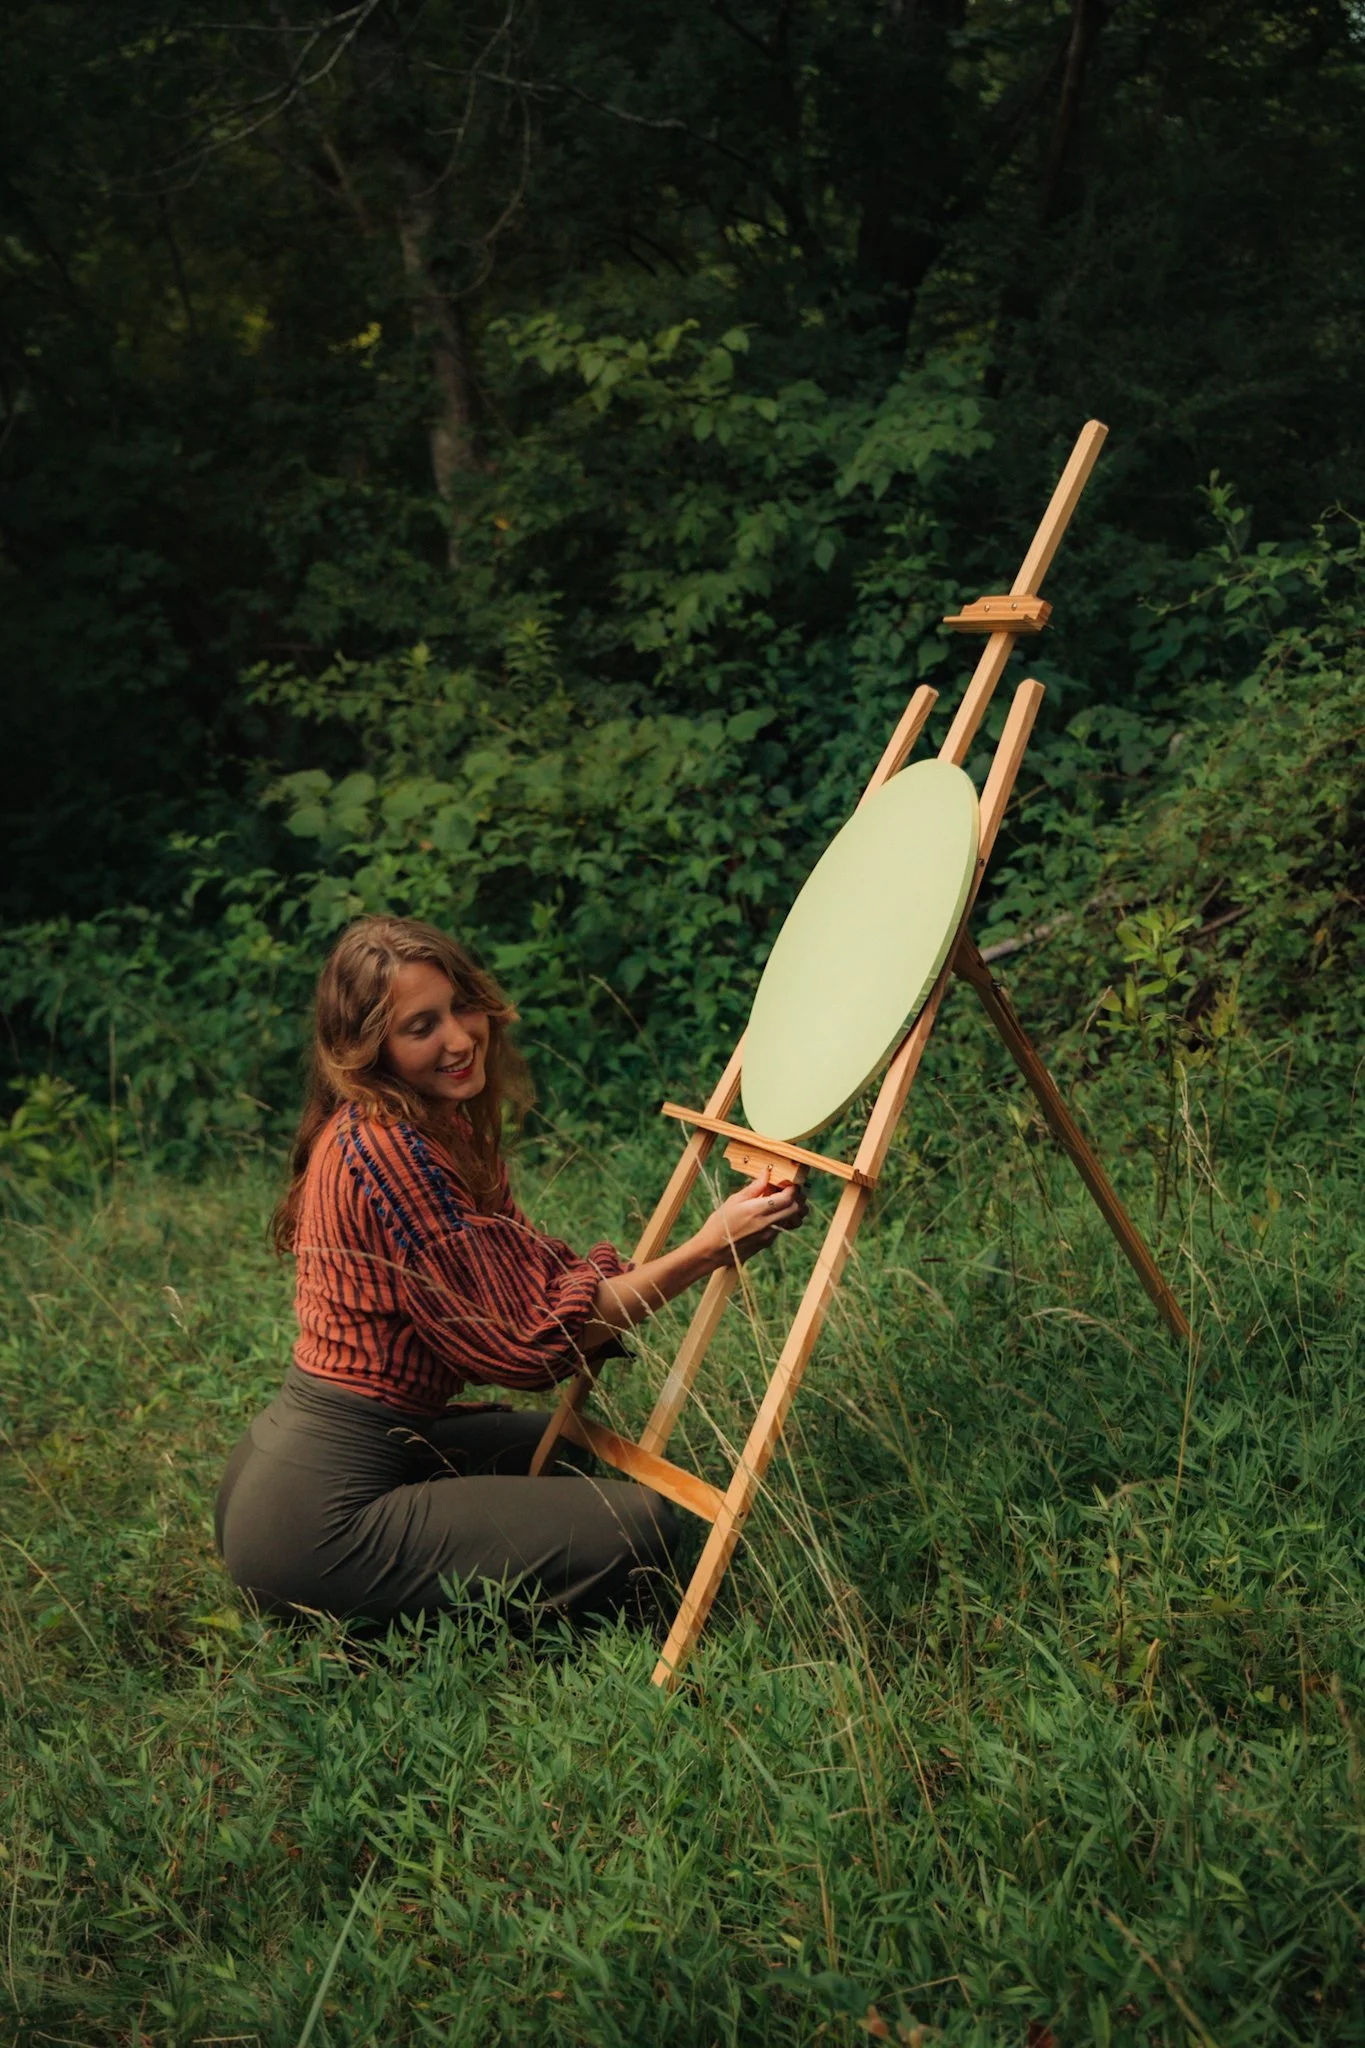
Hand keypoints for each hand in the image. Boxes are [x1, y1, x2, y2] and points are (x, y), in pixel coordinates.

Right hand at [690, 1174, 808, 1270]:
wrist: (712, 1250)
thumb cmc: (719, 1223)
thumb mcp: (734, 1201)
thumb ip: (754, 1187)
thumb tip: (766, 1173)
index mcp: (758, 1210)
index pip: (788, 1198)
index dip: (793, 1189)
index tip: (789, 1183)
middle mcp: (767, 1223)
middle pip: (796, 1209)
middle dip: (798, 1198)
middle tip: (790, 1191)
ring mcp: (769, 1235)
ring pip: (793, 1220)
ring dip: (794, 1209)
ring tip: (783, 1202)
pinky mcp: (768, 1242)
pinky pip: (783, 1227)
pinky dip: (784, 1218)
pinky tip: (771, 1214)